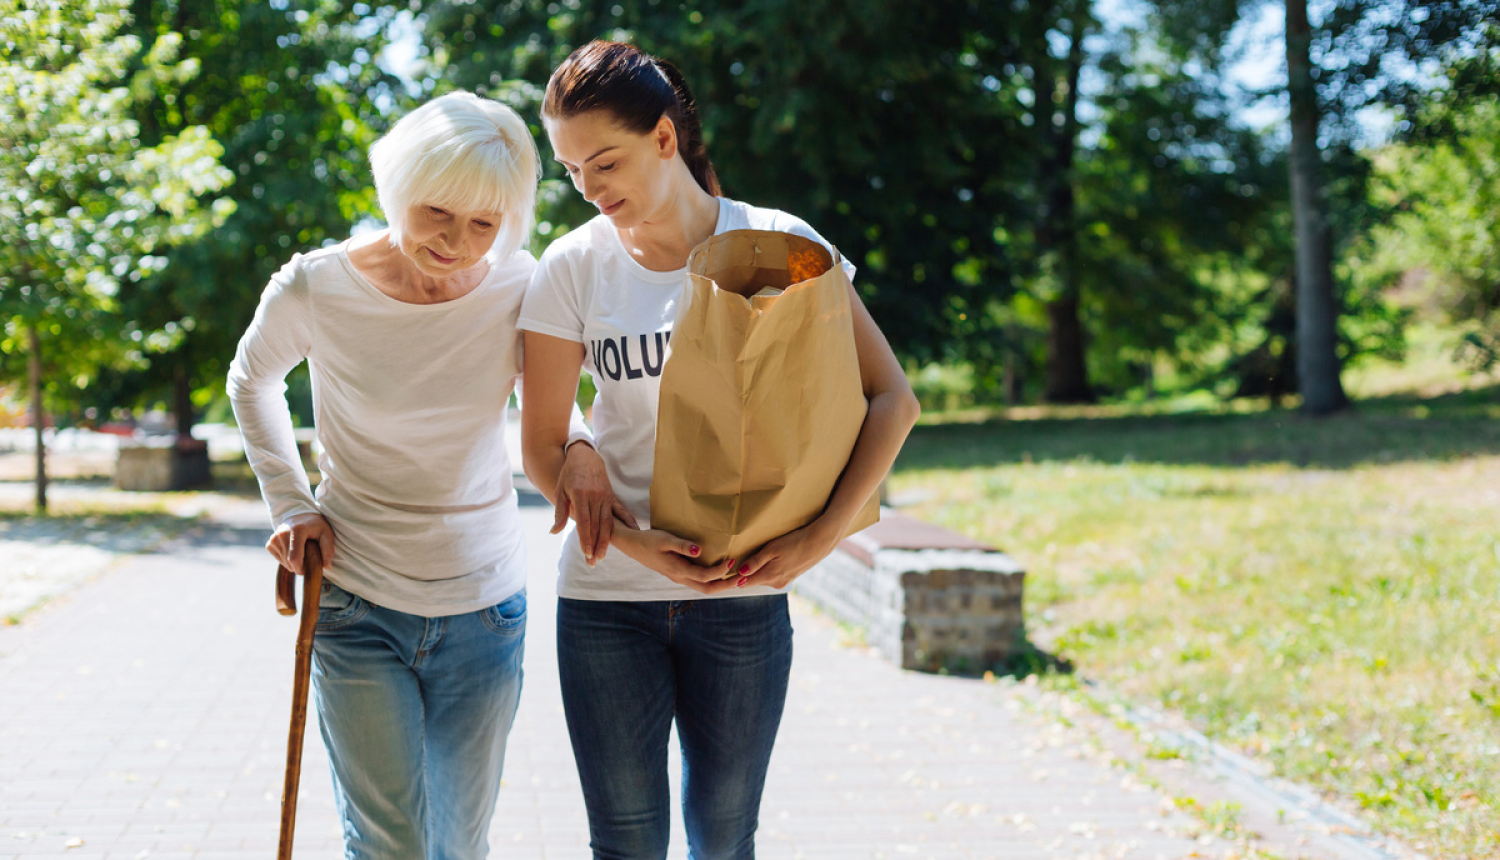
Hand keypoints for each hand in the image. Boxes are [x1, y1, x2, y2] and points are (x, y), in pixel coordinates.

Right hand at [267, 512, 334, 574]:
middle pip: (289, 562)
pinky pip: (278, 559)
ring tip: (302, 551)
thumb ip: (328, 550)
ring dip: (294, 563)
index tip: (308, 569)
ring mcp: (274, 538)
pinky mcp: (270, 543)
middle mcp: (282, 533)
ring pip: (284, 563)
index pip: (294, 558)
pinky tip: (293, 551)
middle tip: (308, 557)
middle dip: (300, 566)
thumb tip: (327, 567)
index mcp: (297, 531)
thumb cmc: (316, 526)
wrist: (301, 516)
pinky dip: (286, 559)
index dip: (301, 568)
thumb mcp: (326, 534)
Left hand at [555, 442, 636, 565]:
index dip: (586, 538)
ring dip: (606, 541)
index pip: (584, 522)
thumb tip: (553, 532)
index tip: (586, 553)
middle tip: (593, 563)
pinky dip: (628, 523)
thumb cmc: (568, 474)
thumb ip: (559, 513)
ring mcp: (606, 496)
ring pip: (608, 522)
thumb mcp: (559, 491)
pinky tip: (633, 533)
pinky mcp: (612, 496)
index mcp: (580, 495)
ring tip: (603, 556)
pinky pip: (621, 511)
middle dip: (595, 546)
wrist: (584, 456)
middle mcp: (595, 496)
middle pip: (597, 526)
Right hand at [612, 524, 739, 595]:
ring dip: (720, 585)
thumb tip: (700, 550)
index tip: (732, 560)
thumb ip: (683, 546)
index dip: (720, 571)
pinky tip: (720, 573)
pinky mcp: (679, 575)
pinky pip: (699, 583)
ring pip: (704, 588)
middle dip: (726, 586)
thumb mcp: (665, 539)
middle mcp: (680, 578)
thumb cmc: (649, 540)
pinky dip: (712, 581)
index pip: (705, 576)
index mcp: (677, 570)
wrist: (633, 546)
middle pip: (708, 589)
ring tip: (736, 578)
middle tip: (742, 577)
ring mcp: (679, 578)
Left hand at [732, 520, 840, 590]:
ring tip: (755, 558)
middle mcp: (776, 583)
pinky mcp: (791, 577)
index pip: (744, 582)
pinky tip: (772, 559)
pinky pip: (773, 576)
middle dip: (745, 573)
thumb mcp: (772, 549)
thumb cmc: (794, 541)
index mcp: (769, 576)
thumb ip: (755, 562)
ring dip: (758, 571)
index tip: (725, 569)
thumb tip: (739, 573)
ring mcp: (784, 581)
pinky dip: (768, 570)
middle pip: (753, 580)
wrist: (819, 542)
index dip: (734, 577)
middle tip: (737, 560)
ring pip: (764, 578)